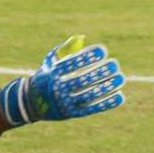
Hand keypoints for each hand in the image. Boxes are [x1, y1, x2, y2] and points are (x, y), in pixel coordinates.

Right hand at [0, 35, 124, 125]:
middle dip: (100, 72)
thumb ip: (65, 49)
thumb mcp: (50, 62)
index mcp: (52, 74)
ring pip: (89, 95)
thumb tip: (82, 38)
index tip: (103, 50)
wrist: (32, 103)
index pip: (71, 64)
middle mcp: (57, 89)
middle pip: (81, 80)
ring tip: (120, 78)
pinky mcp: (73, 114)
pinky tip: (119, 96)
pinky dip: (106, 103)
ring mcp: (65, 103)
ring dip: (106, 87)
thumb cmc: (46, 76)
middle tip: (115, 64)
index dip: (87, 57)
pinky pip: (92, 108)